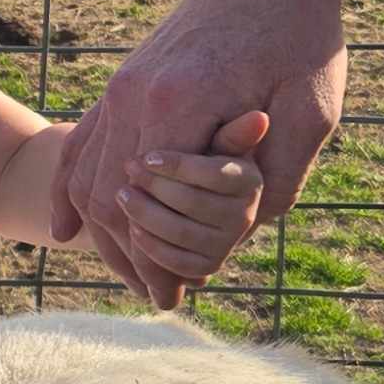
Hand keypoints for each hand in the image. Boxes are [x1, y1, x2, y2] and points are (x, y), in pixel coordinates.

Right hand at [54, 0, 347, 300]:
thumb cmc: (303, 36)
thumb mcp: (311, 113)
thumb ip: (275, 176)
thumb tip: (241, 231)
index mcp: (182, 103)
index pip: (150, 204)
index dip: (161, 257)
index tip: (179, 295)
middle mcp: (137, 95)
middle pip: (107, 199)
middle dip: (129, 256)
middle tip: (159, 297)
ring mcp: (123, 86)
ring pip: (86, 176)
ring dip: (103, 232)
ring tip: (133, 273)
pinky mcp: (125, 80)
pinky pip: (80, 143)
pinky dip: (69, 189)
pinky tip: (66, 227)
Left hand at [121, 116, 270, 308]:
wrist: (198, 196)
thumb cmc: (201, 157)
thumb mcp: (213, 141)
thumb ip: (229, 132)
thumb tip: (260, 118)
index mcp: (249, 180)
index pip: (213, 174)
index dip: (177, 166)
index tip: (147, 156)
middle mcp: (245, 214)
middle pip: (193, 203)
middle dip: (154, 185)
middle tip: (128, 168)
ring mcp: (227, 243)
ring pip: (181, 233)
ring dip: (146, 214)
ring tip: (122, 194)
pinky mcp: (208, 264)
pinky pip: (177, 262)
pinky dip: (151, 246)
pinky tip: (132, 226)